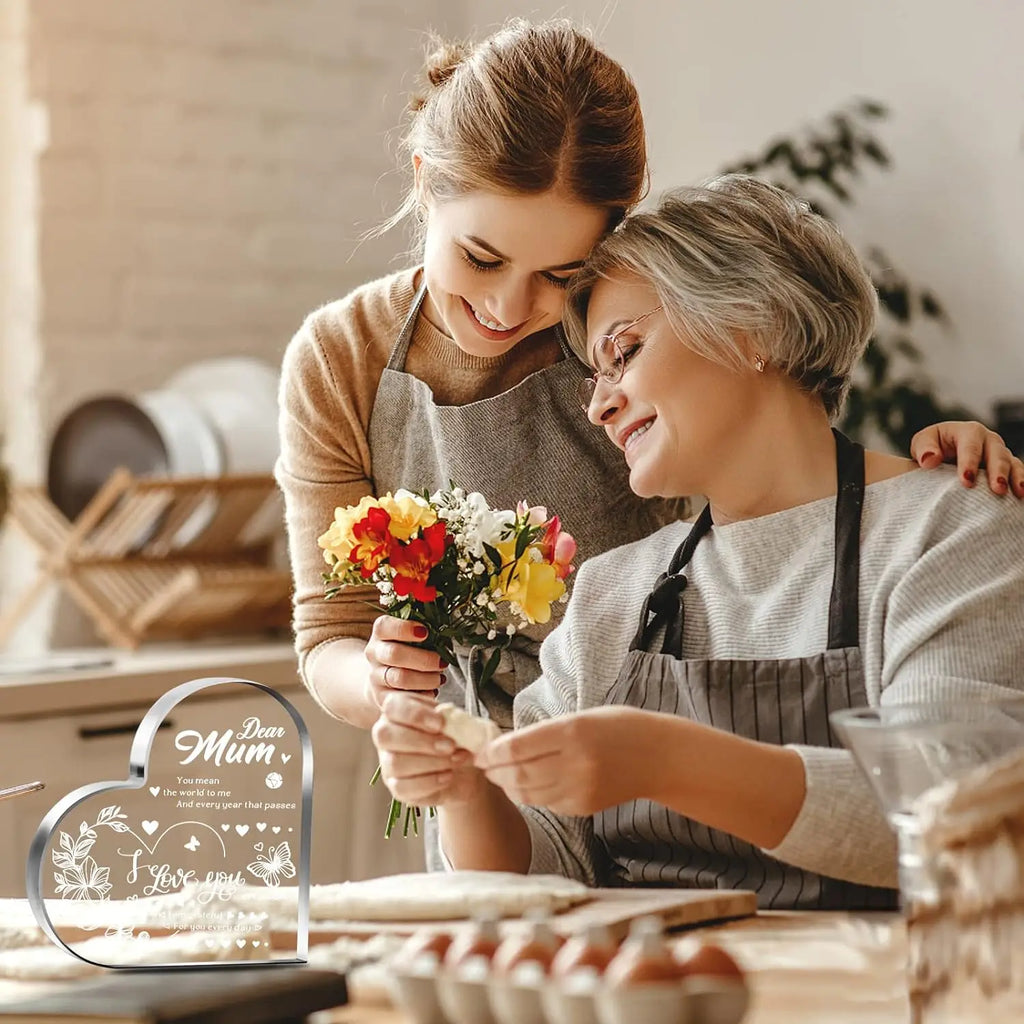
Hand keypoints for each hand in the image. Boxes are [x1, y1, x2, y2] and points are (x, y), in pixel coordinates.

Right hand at [364, 616, 446, 710]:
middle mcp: (374, 653)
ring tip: (440, 678)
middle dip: (424, 659)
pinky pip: (404, 698)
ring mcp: (376, 676)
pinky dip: (423, 695)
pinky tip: (432, 691)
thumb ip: (423, 630)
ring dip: (426, 679)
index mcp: (381, 633)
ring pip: (400, 678)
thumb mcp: (410, 636)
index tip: (425, 632)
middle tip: (442, 662)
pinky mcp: (382, 697)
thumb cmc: (406, 649)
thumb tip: (445, 631)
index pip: (385, 626)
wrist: (383, 677)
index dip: (404, 628)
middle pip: (394, 654)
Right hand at [371, 692, 485, 807]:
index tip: (441, 722)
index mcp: (398, 711)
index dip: (415, 714)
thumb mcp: (455, 721)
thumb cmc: (454, 736)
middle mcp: (387, 735)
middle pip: (386, 736)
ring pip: (396, 763)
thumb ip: (450, 718)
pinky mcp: (396, 787)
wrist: (463, 767)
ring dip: (431, 762)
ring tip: (455, 760)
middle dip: (421, 741)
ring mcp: (388, 763)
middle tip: (450, 745)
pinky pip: (403, 787)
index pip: (392, 707)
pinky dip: (430, 782)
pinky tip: (448, 775)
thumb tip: (449, 718)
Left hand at [475, 706, 655, 815]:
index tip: (480, 750)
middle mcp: (574, 764)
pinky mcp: (584, 808)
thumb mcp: (580, 717)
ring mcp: (580, 790)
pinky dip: (530, 795)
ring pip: (528, 793)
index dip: (491, 752)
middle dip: (494, 771)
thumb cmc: (618, 728)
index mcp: (571, 733)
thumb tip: (504, 745)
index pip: (517, 748)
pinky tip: (526, 784)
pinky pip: (546, 803)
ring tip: (499, 775)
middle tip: (483, 764)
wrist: (658, 756)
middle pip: (518, 774)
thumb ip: (544, 733)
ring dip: (508, 785)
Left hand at [911, 421, 1023, 496]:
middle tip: (998, 489)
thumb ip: (924, 449)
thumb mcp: (923, 442)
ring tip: (1018, 492)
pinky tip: (1022, 495)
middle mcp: (988, 440)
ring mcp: (1000, 453)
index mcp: (968, 431)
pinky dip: (1022, 482)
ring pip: (1012, 463)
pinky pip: (1018, 473)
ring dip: (1015, 478)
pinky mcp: (1007, 468)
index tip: (967, 481)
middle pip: (997, 453)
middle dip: (998, 471)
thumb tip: (930, 460)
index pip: (971, 446)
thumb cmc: (932, 447)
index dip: (970, 462)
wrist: (942, 455)